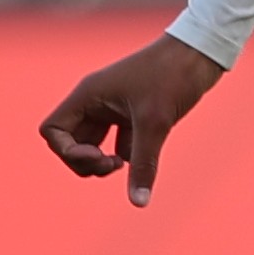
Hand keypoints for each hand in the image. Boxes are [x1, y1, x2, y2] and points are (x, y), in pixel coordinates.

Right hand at [38, 33, 225, 208]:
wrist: (200, 52)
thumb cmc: (172, 76)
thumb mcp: (155, 122)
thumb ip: (143, 164)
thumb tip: (139, 202)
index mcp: (88, 96)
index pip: (53, 131)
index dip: (69, 153)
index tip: (100, 156)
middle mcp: (95, 101)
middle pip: (69, 142)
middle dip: (86, 163)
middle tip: (115, 166)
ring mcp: (113, 107)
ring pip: (92, 143)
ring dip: (102, 161)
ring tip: (126, 165)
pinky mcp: (133, 112)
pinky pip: (117, 142)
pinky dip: (125, 156)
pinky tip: (144, 156)